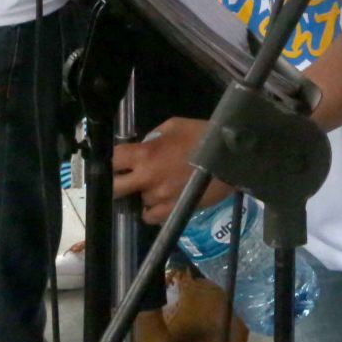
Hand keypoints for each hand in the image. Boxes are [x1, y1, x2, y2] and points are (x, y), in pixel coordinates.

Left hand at [113, 117, 229, 223]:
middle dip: (116, 183)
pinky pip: (150, 217)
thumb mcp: (175, 125)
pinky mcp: (172, 211)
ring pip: (138, 201)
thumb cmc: (204, 136)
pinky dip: (152, 210)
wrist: (232, 158)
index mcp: (146, 154)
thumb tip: (142, 146)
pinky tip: (161, 200)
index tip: (115, 161)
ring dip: (143, 193)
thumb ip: (153, 136)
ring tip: (158, 185)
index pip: (112, 160)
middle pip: (114, 189)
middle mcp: (148, 178)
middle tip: (124, 179)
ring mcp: (159, 197)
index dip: (110, 160)